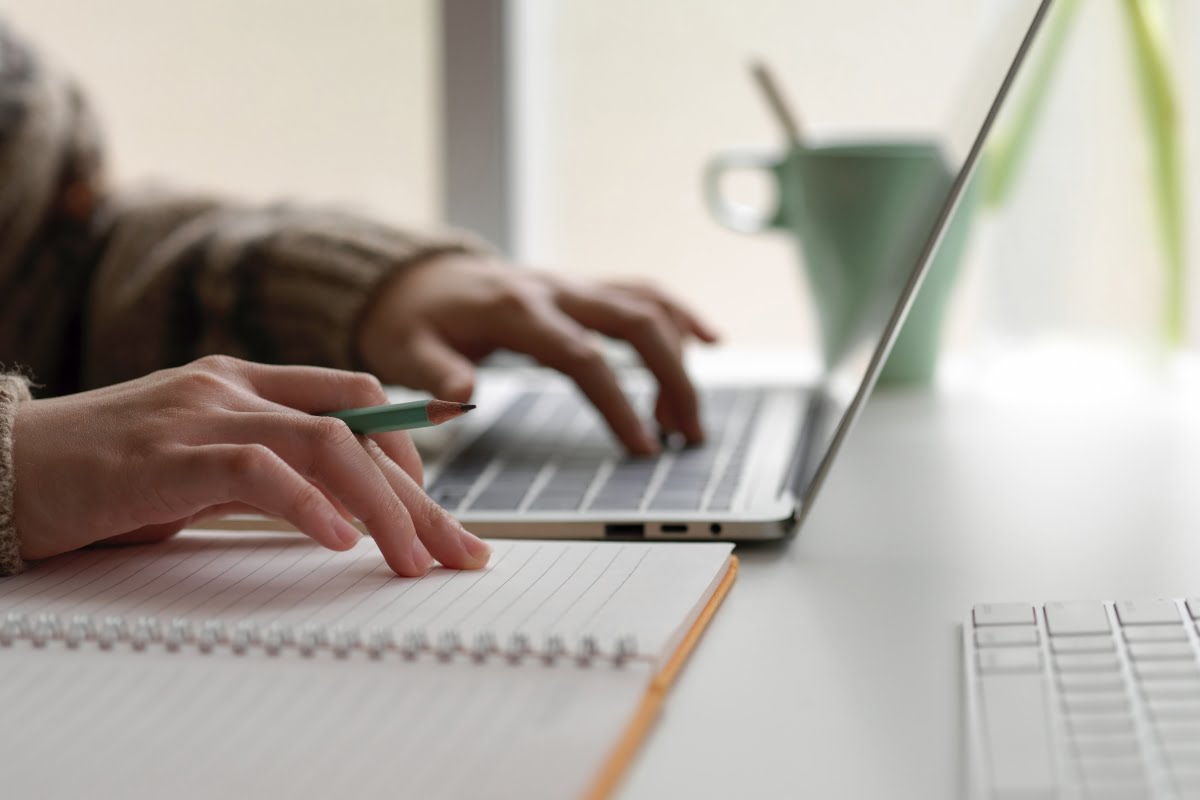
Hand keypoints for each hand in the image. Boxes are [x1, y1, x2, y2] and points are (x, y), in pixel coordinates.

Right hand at [11, 355, 490, 575]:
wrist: (1, 469)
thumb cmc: (103, 476)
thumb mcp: (200, 466)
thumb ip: (266, 471)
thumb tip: (342, 509)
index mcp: (245, 382)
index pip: (355, 396)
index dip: (408, 445)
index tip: (439, 501)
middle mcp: (233, 388)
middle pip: (359, 424)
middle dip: (419, 492)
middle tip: (458, 549)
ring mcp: (202, 415)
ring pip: (326, 442)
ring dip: (383, 506)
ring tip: (414, 559)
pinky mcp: (168, 456)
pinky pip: (260, 471)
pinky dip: (309, 505)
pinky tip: (341, 541)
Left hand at [358, 253, 718, 453]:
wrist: (414, 280)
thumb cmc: (412, 322)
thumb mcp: (406, 350)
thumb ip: (436, 374)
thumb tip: (462, 398)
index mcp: (516, 309)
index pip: (584, 356)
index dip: (619, 402)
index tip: (643, 447)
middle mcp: (554, 289)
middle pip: (636, 322)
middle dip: (673, 378)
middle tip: (689, 437)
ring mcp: (572, 286)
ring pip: (647, 305)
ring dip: (680, 356)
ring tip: (687, 419)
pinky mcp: (581, 290)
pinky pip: (641, 293)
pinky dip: (679, 315)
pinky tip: (709, 341)